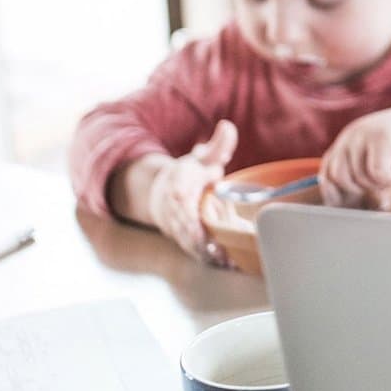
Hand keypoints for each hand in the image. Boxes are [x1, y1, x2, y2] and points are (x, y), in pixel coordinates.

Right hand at [144, 120, 238, 267]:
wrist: (161, 193)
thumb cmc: (188, 174)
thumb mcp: (202, 158)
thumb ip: (217, 146)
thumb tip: (228, 127)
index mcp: (179, 187)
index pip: (181, 198)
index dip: (191, 209)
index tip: (203, 221)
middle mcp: (175, 210)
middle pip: (187, 225)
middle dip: (202, 237)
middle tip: (222, 247)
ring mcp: (179, 227)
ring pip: (192, 242)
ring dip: (209, 251)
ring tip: (229, 259)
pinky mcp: (184, 240)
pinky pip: (196, 251)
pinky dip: (210, 258)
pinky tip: (229, 263)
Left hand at [322, 104, 390, 208]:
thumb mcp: (373, 149)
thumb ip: (357, 166)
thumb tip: (340, 200)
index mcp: (347, 138)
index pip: (326, 171)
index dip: (332, 191)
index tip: (344, 203)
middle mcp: (352, 135)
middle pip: (340, 177)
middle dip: (357, 190)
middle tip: (375, 189)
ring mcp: (367, 136)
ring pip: (361, 179)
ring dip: (377, 186)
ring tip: (390, 178)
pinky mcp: (384, 141)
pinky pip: (378, 175)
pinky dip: (388, 182)